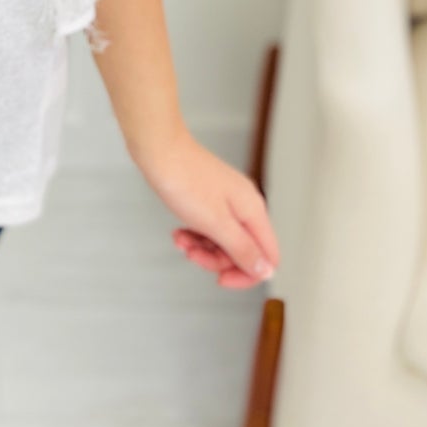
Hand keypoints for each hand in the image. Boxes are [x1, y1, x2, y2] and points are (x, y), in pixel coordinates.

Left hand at [135, 128, 279, 289]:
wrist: (158, 148)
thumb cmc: (184, 179)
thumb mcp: (215, 223)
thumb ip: (242, 249)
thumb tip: (267, 271)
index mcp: (253, 211)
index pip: (268, 258)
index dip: (247, 274)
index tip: (220, 279)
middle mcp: (245, 206)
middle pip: (243, 251)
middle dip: (216, 260)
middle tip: (192, 254)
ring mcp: (227, 201)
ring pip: (223, 241)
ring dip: (202, 248)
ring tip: (181, 240)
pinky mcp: (210, 198)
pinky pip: (209, 228)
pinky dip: (195, 234)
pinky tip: (179, 232)